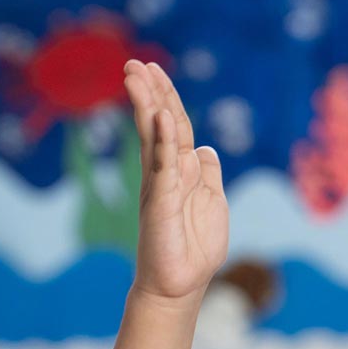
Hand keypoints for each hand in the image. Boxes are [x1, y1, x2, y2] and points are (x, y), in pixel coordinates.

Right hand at [124, 59, 227, 304]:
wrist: (180, 285)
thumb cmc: (194, 248)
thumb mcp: (212, 203)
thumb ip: (208, 175)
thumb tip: (205, 148)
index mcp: (179, 170)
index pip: (173, 126)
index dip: (166, 98)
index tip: (154, 71)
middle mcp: (165, 172)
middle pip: (159, 123)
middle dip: (150, 91)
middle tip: (135, 63)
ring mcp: (160, 184)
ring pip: (153, 135)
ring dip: (146, 104)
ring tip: (136, 75)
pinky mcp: (160, 201)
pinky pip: (163, 164)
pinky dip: (163, 140)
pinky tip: (160, 116)